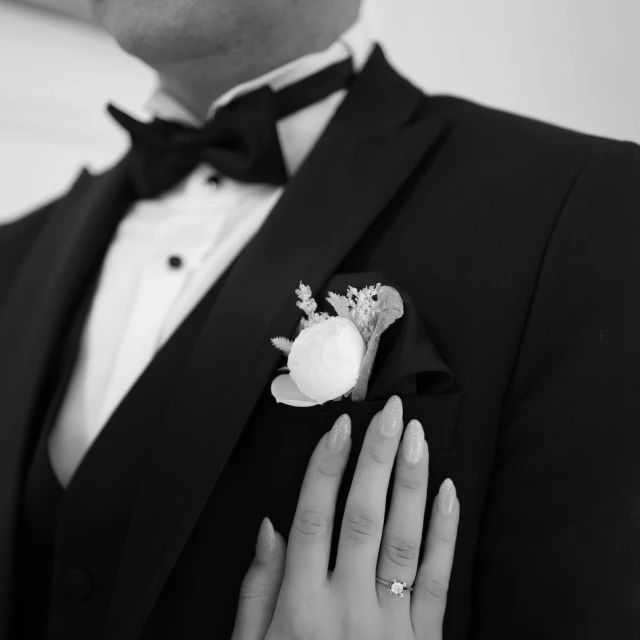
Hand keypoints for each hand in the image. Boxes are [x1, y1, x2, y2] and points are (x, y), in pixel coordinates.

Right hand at [232, 396, 459, 639]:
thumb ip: (259, 589)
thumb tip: (272, 527)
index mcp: (300, 608)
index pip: (313, 519)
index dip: (327, 468)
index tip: (341, 428)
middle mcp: (346, 609)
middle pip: (363, 517)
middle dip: (378, 458)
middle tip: (390, 414)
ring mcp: (389, 625)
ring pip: (403, 539)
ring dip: (411, 483)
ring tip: (417, 438)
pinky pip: (437, 579)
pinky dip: (444, 532)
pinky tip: (447, 493)